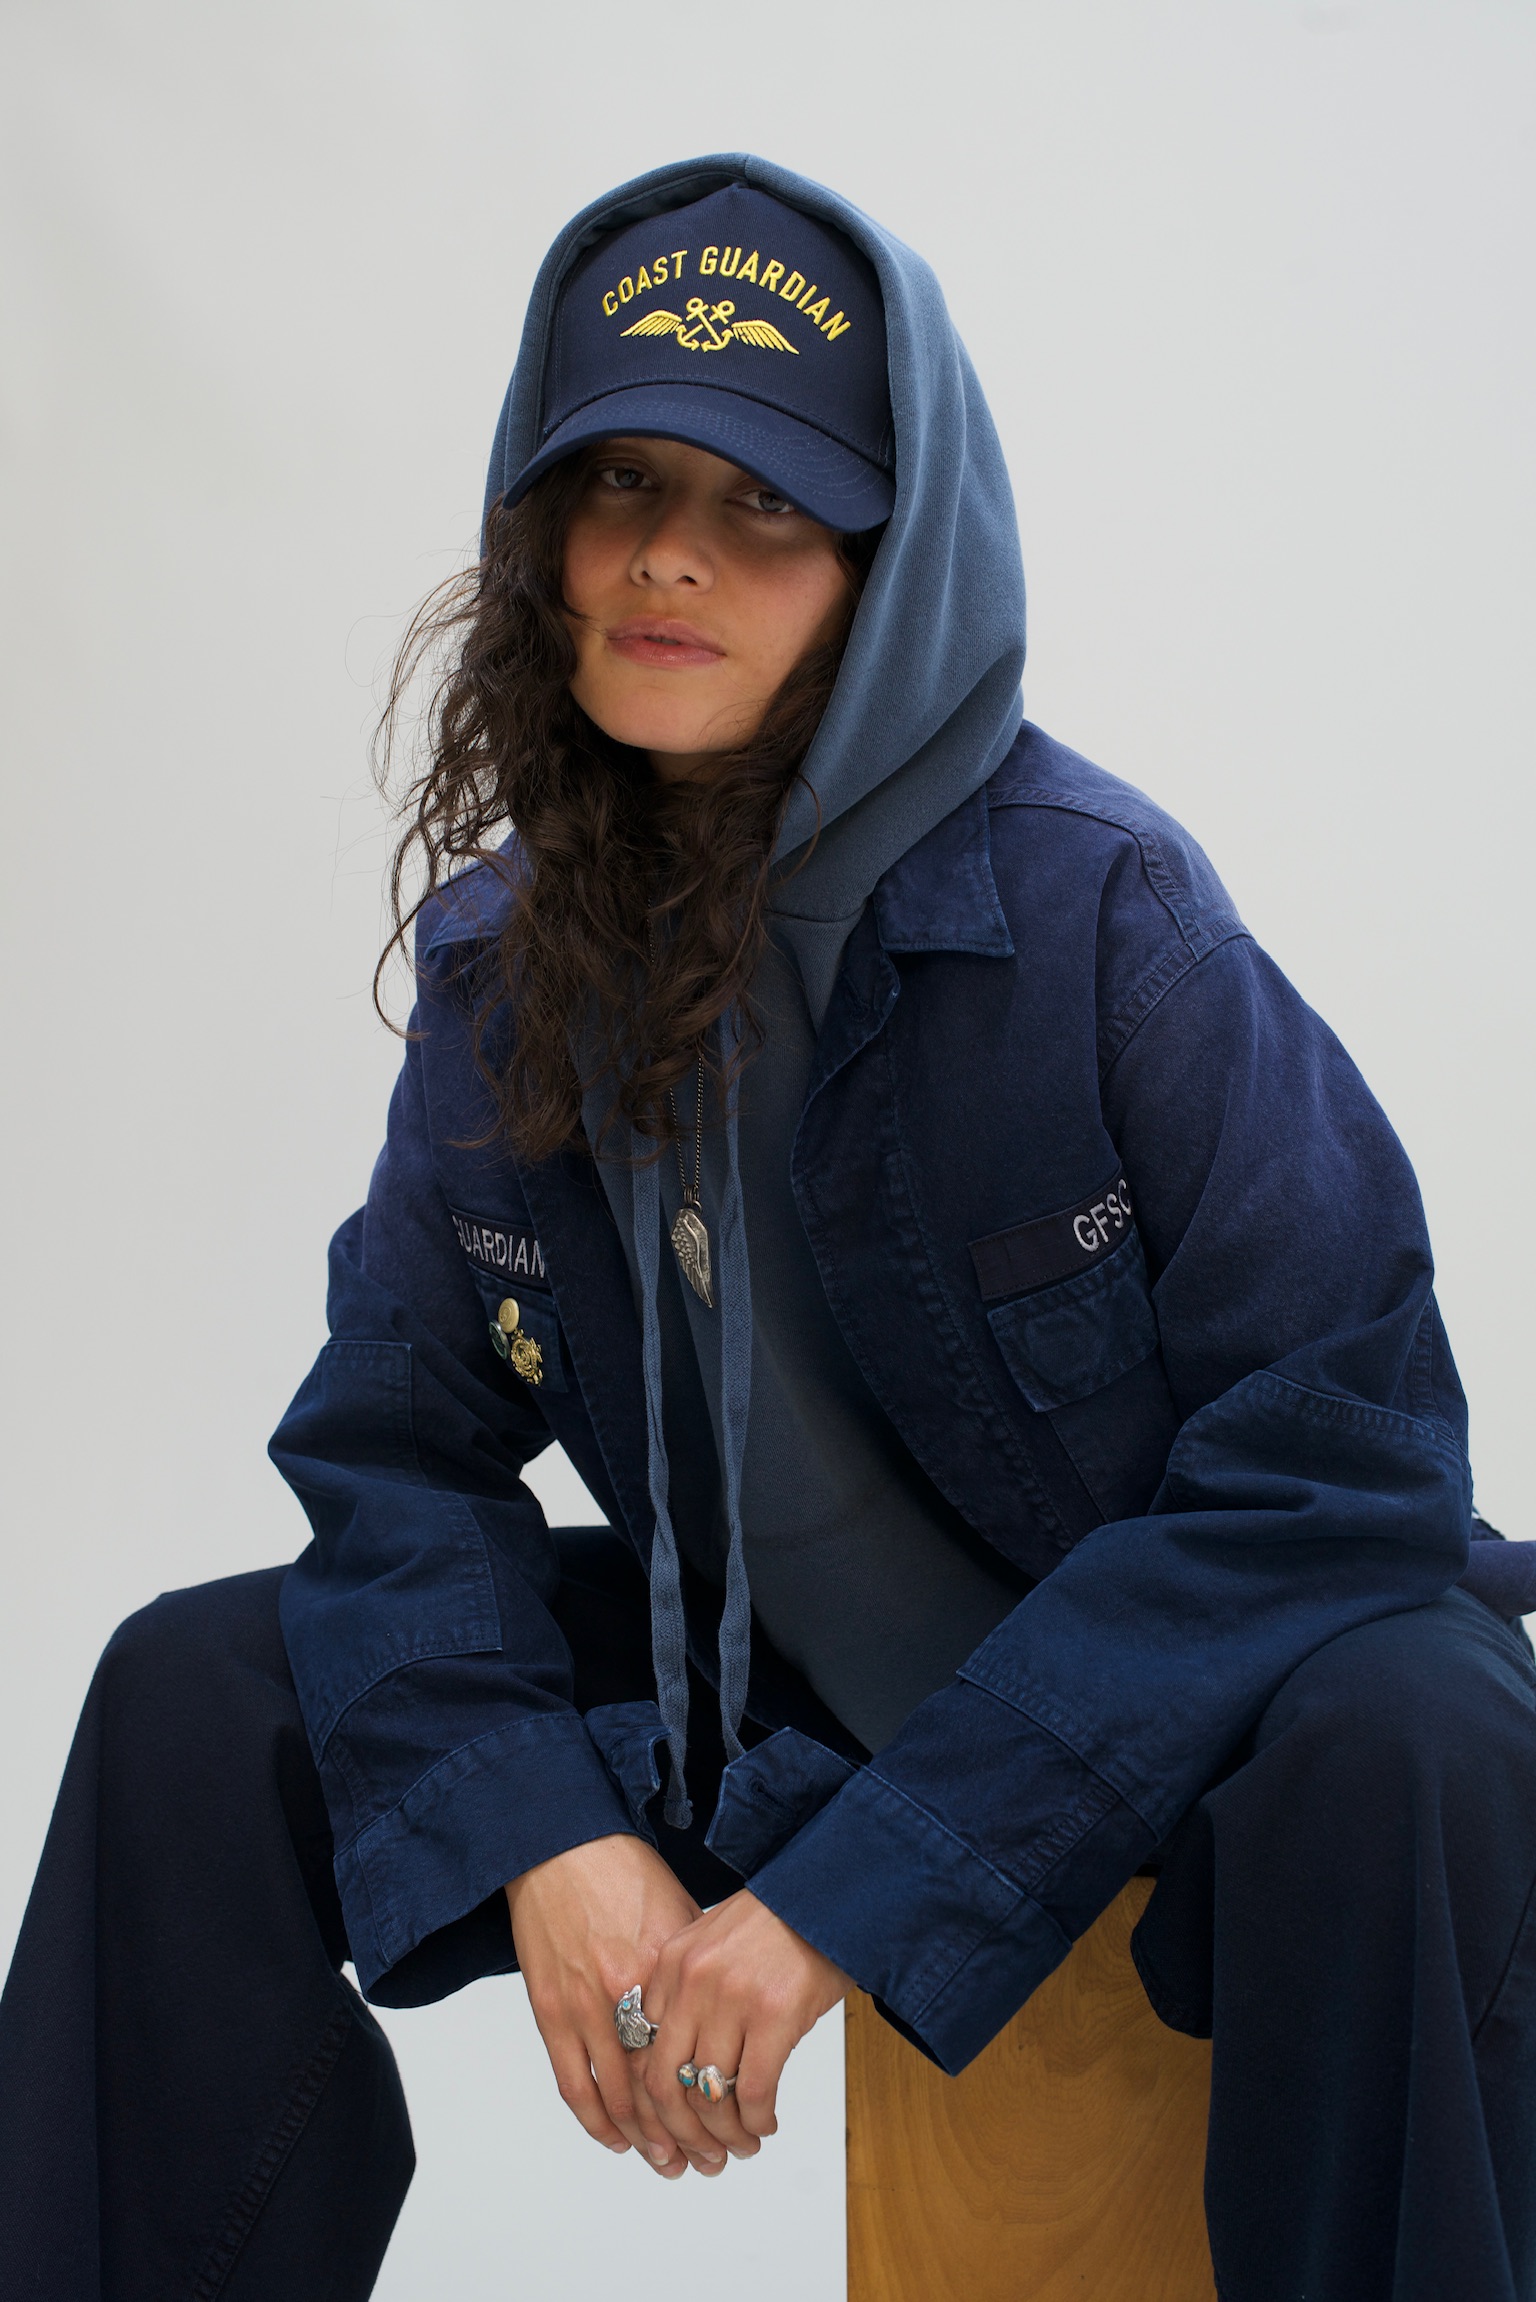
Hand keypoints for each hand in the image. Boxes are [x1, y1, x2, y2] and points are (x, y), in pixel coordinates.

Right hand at [505, 1834, 717, 2177]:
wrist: (560, 1845)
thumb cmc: (622, 1871)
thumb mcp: (679, 1914)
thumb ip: (695, 1970)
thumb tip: (724, 2013)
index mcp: (668, 1968)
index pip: (698, 2056)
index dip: (720, 2101)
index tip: (740, 2125)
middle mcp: (628, 1992)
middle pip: (662, 2086)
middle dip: (689, 2133)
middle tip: (709, 2161)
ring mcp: (584, 2004)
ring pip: (619, 2096)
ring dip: (646, 2140)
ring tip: (669, 2163)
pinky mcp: (549, 2008)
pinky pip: (573, 2082)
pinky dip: (595, 2120)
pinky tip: (618, 2140)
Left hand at [639, 1890, 850, 2164]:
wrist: (824, 1893)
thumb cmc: (773, 1921)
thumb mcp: (709, 1942)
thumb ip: (684, 1992)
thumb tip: (676, 2064)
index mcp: (668, 1966)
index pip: (640, 2055)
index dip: (650, 2108)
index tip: (665, 2137)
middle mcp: (691, 1983)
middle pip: (663, 2084)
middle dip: (681, 2136)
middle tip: (702, 2159)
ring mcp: (730, 1999)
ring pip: (708, 2096)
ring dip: (724, 2136)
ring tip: (741, 2146)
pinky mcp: (773, 2015)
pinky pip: (752, 2091)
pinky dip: (755, 2121)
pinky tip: (764, 2124)